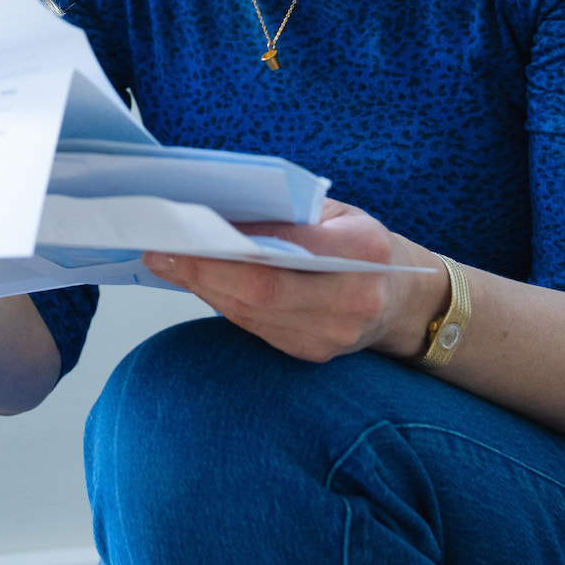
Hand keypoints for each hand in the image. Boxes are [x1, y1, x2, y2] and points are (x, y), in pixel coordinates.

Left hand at [141, 200, 446, 362]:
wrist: (405, 297)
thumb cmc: (363, 241)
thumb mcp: (335, 211)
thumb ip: (285, 212)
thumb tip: (213, 211)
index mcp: (363, 249)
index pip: (283, 251)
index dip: (226, 247)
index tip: (179, 232)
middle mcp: (352, 300)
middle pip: (259, 292)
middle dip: (201, 270)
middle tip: (158, 249)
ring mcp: (333, 335)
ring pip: (250, 314)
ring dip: (202, 287)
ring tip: (167, 260)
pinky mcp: (312, 354)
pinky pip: (254, 328)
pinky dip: (221, 302)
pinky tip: (197, 281)